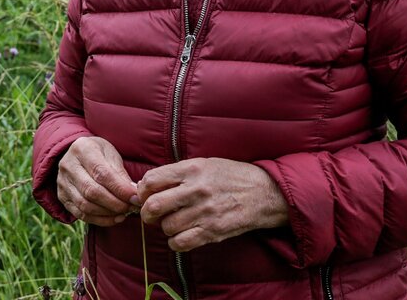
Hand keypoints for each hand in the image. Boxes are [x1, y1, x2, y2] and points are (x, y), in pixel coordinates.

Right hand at [57, 136, 139, 225]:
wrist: (75, 155)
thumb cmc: (98, 154)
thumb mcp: (110, 154)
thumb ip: (120, 173)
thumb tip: (133, 194)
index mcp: (82, 149)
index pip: (101, 173)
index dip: (120, 188)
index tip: (135, 197)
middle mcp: (68, 166)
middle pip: (91, 191)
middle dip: (115, 203)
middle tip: (131, 207)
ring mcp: (63, 183)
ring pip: (85, 205)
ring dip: (108, 213)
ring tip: (124, 212)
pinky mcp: (62, 197)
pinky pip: (81, 214)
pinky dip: (100, 220)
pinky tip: (114, 218)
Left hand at [137, 158, 288, 251]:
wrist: (263, 193)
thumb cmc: (230, 176)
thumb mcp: (204, 163)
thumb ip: (177, 173)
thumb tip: (147, 185)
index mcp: (192, 168)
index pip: (151, 180)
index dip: (143, 190)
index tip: (145, 195)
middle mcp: (196, 189)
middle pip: (153, 206)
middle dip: (146, 213)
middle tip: (151, 214)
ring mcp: (204, 212)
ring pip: (166, 227)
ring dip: (165, 227)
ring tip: (173, 222)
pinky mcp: (212, 231)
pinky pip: (180, 243)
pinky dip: (175, 242)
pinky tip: (181, 235)